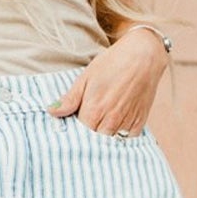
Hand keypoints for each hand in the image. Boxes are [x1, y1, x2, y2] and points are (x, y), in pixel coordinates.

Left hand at [46, 24, 165, 133]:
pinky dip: (121, 134)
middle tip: (89, 122)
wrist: (143, 56)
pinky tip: (118, 121)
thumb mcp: (86, 77)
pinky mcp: (140, 123)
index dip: (75, 131)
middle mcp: (111, 121)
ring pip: (111, 141)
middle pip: (94, 141)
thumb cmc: (112, 63)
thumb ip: (70, 99)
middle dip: (89, 135)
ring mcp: (127, 123)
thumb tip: (52, 112)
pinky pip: (127, 138)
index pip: (79, 135)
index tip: (74, 124)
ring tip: (103, 120)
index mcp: (94, 111)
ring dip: (105, 135)